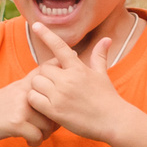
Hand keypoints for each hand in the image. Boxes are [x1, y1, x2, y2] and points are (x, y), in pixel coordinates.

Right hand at [0, 77, 58, 146]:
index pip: (52, 72)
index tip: (65, 91)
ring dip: (45, 135)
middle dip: (56, 121)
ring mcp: (21, 106)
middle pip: (57, 106)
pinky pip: (38, 136)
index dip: (63, 81)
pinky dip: (35, 142)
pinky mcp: (16, 123)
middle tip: (47, 128)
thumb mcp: (14, 90)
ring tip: (36, 135)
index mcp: (27, 82)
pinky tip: (28, 141)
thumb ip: (34, 87)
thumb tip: (59, 91)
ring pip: (50, 125)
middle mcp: (26, 91)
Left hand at [22, 23, 134, 141]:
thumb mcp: (103, 74)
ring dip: (38, 87)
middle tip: (53, 83)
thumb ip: (100, 56)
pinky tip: (44, 105)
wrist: (113, 121)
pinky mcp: (55, 111)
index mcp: (78, 68)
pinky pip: (33, 99)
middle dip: (46, 74)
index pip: (59, 47)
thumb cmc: (108, 98)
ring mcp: (60, 95)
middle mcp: (67, 79)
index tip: (35, 24)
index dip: (46, 34)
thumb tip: (106, 39)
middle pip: (43, 68)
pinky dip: (35, 100)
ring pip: (35, 82)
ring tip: (48, 94)